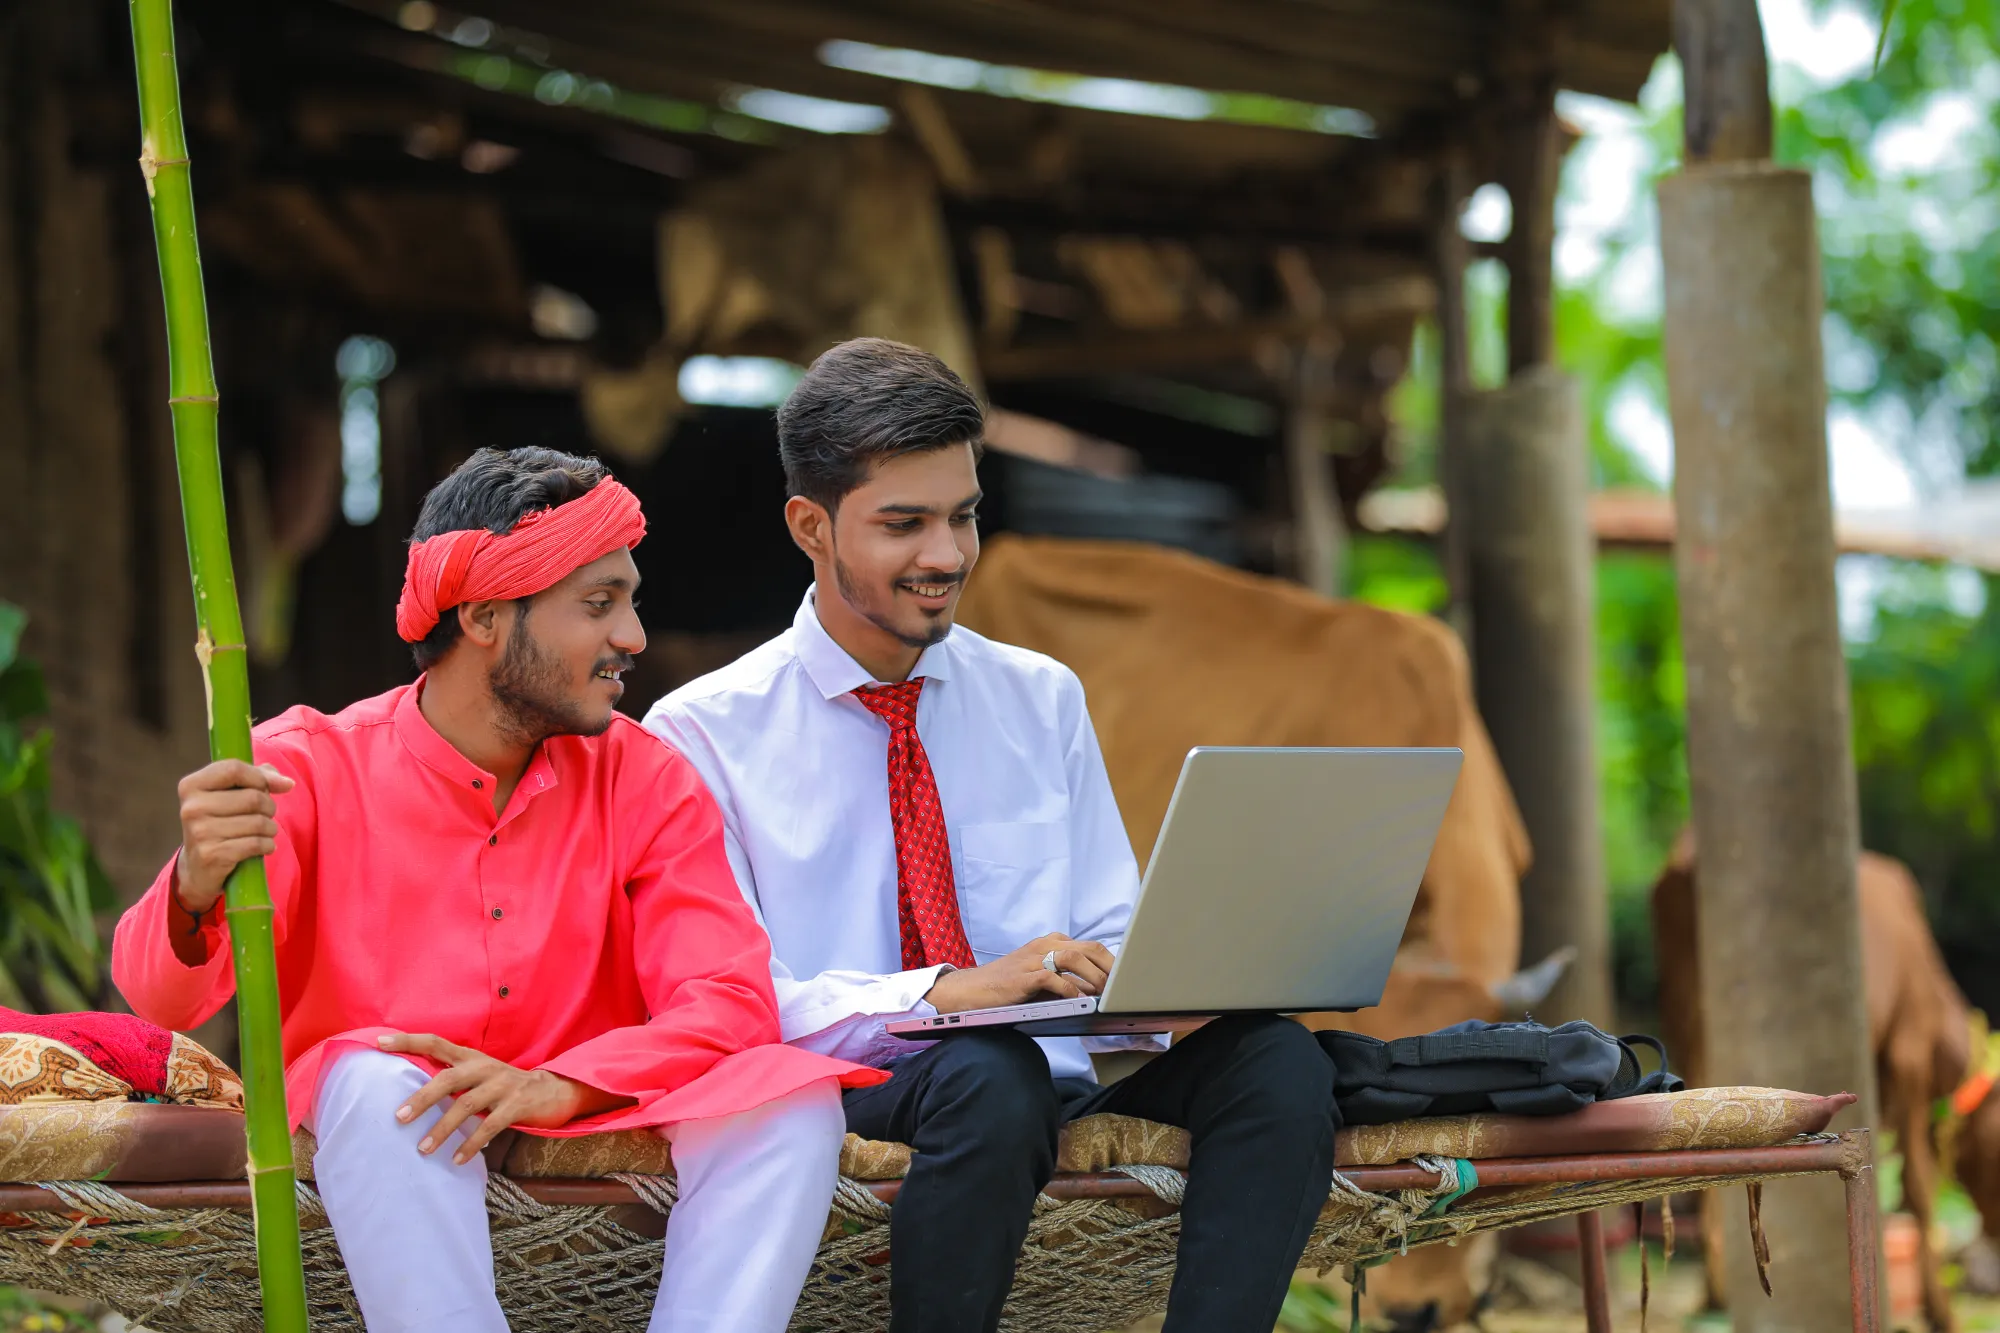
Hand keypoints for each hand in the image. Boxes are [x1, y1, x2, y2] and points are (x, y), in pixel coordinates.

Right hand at [173, 760, 295, 915]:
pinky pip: (256, 843)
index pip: (233, 769)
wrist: (197, 867)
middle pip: (252, 797)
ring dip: (270, 828)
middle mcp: (191, 808)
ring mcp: (199, 832)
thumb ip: (256, 778)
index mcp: (191, 785)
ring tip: (264, 832)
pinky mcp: (211, 855)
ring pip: (258, 822)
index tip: (273, 786)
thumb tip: (286, 782)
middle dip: (269, 807)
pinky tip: (263, 847)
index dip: (260, 777)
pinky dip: (267, 845)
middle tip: (265, 815)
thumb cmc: (219, 823)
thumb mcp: (228, 795)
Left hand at [378, 1032, 631, 1164]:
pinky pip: (490, 1125)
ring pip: (466, 1105)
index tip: (379, 1043)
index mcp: (471, 1057)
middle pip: (448, 1078)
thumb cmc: (504, 1087)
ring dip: (442, 1128)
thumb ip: (452, 1078)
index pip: (435, 1042)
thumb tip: (410, 1094)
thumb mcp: (479, 1075)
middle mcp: (485, 1066)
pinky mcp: (518, 1104)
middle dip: (422, 1097)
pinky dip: (471, 1143)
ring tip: (423, 1148)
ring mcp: (503, 1084)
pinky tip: (457, 1159)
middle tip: (399, 1117)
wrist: (552, 1091)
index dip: (408, 1041)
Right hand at [923, 933, 1116, 1013]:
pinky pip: (1053, 978)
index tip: (1125, 979)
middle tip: (1122, 987)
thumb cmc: (1009, 986)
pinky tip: (1079, 1002)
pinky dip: (1069, 990)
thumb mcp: (1042, 977)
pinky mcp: (1024, 975)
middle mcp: (1045, 945)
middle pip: (1088, 948)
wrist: (972, 990)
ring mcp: (1033, 958)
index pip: (1090, 946)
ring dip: (1093, 976)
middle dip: (1109, 967)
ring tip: (1105, 994)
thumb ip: (1066, 979)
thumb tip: (1097, 991)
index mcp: (1051, 943)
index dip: (1111, 962)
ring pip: (1073, 957)